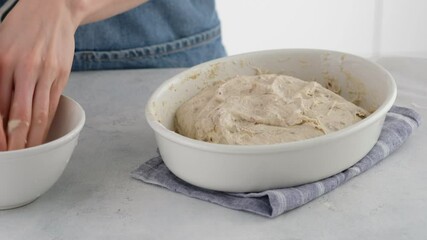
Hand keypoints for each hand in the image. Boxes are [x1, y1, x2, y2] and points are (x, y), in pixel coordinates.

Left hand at [0, 1, 76, 150]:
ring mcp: (46, 72)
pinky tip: (43, 132)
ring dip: (34, 136)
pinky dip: (47, 121)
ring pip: (39, 113)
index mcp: (3, 62)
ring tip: (30, 151)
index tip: (0, 147)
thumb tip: (1, 110)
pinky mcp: (62, 75)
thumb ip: (0, 78)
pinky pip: (53, 103)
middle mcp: (24, 69)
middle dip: (16, 141)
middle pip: (19, 115)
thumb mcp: (0, 46)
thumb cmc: (23, 27)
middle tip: (14, 157)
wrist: (54, 9)